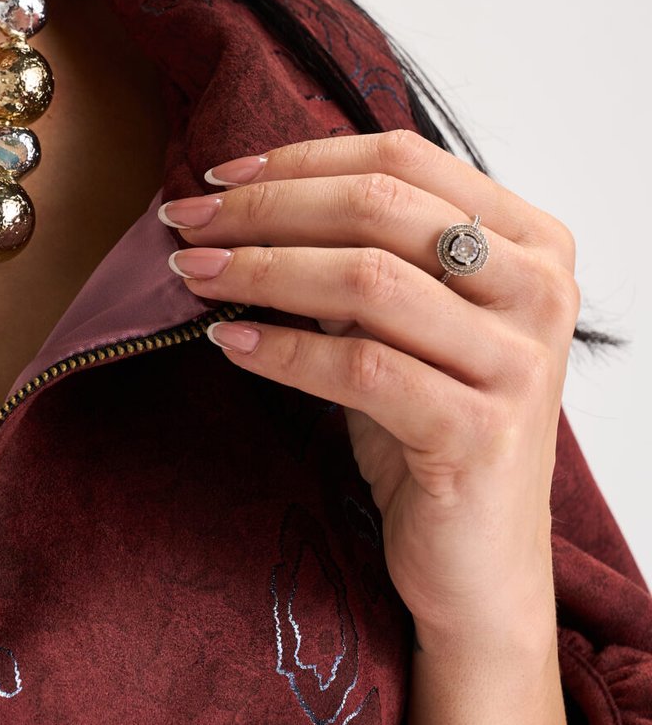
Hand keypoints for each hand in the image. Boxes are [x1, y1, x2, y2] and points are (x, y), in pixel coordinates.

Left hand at [159, 129, 580, 655]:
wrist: (477, 566)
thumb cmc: (431, 429)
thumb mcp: (404, 324)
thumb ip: (360, 255)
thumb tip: (243, 195)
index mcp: (529, 242)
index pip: (402, 158)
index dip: (299, 159)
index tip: (219, 175)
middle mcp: (539, 291)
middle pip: (379, 208)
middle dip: (266, 208)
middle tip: (186, 222)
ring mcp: (517, 363)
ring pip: (367, 281)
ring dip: (261, 269)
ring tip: (193, 275)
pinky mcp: (480, 433)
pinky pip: (360, 368)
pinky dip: (282, 348)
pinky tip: (229, 341)